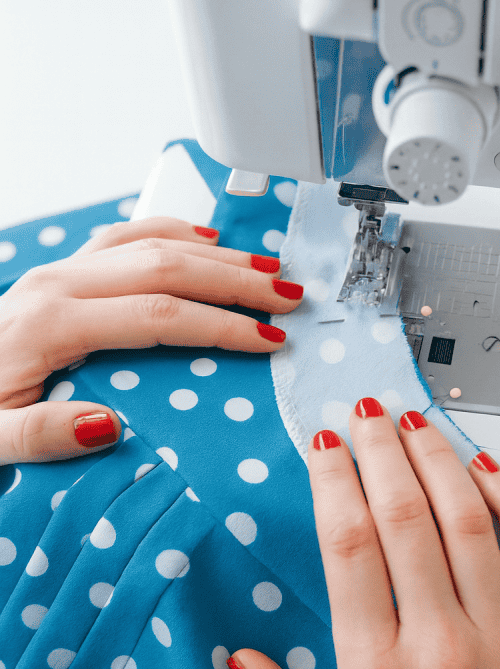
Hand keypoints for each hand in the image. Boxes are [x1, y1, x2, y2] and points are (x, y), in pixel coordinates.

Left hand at [0, 216, 301, 465]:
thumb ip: (42, 436)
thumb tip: (110, 425)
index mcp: (51, 323)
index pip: (159, 315)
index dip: (222, 325)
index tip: (268, 341)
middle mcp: (60, 284)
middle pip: (169, 266)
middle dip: (237, 280)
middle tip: (288, 297)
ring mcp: (61, 270)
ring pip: (153, 243)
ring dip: (216, 253)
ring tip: (267, 268)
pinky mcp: (62, 270)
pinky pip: (126, 236)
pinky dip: (172, 232)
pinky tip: (205, 239)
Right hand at [229, 399, 499, 668]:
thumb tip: (241, 660)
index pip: (347, 544)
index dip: (332, 479)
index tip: (323, 445)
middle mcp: (437, 644)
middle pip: (404, 514)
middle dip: (378, 448)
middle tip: (363, 412)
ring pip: (467, 519)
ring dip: (436, 457)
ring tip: (414, 421)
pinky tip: (488, 467)